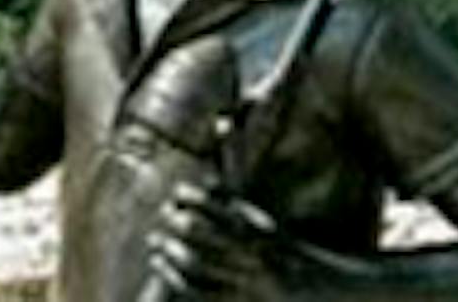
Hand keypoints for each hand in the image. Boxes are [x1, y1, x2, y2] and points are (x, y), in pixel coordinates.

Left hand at [146, 183, 326, 300]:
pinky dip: (171, 275)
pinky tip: (157, 262)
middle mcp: (250, 256)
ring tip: (154, 238)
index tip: (177, 192)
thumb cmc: (271, 246)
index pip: (219, 209)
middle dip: (180, 223)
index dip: (194, 199)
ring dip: (170, 249)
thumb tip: (210, 168)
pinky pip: (194, 291)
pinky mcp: (232, 301)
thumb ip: (233, 196)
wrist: (303, 286)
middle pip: (203, 235)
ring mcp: (241, 282)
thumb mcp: (259, 219)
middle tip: (165, 213)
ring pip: (195, 264)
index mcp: (256, 232)